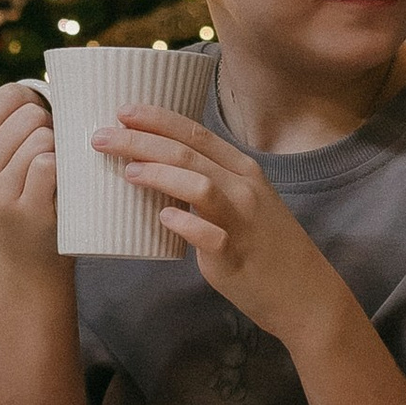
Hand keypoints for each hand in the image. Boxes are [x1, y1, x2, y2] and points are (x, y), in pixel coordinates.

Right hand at [0, 81, 59, 263]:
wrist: (30, 256)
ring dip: (60, 152)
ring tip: (56, 175)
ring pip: (43, 139)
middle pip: (32, 115)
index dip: (35, 100)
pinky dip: (63, 172)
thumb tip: (64, 80)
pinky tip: (60, 188)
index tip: (42, 121)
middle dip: (51, 128)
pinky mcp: (23, 208)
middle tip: (52, 156)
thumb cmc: (31, 193)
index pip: (8, 95)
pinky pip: (48, 164)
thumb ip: (21, 124)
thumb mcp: (10, 159)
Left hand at [99, 105, 348, 345]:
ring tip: (126, 172)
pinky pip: (209, 235)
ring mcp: (241, 221)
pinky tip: (163, 217)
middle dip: (140, 140)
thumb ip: (208, 185)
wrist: (304, 293)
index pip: (196, 133)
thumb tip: (157, 172)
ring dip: (159, 174)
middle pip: (188, 153)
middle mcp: (244, 189)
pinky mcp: (236, 255)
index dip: (158, 119)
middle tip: (101, 137)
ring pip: (199, 184)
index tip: (123, 111)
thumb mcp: (245, 203)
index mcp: (244, 171)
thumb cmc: (266, 247)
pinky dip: (185, 223)